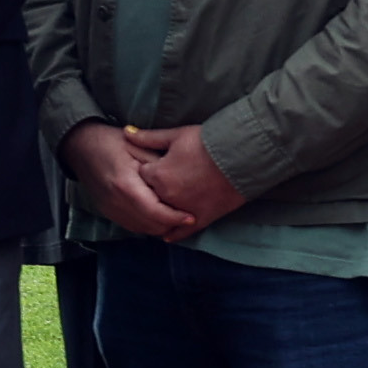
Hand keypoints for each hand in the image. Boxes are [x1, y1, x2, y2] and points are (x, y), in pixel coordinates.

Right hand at [59, 120, 192, 245]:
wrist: (81, 147)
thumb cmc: (112, 142)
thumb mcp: (139, 147)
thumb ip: (159, 167)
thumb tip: (182, 184)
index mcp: (126, 185)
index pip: (155, 212)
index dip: (175, 217)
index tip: (191, 217)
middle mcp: (116, 202)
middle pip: (150, 226)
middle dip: (171, 225)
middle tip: (188, 217)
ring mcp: (110, 210)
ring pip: (142, 230)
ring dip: (160, 227)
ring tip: (176, 217)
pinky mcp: (107, 213)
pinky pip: (132, 226)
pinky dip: (148, 224)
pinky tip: (158, 215)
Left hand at [134, 123, 241, 239]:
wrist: (240, 155)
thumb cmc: (208, 141)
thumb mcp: (176, 136)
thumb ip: (149, 138)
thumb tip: (126, 132)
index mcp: (159, 175)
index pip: (142, 176)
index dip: (147, 170)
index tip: (152, 166)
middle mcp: (167, 196)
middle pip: (150, 197)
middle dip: (150, 191)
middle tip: (154, 187)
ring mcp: (184, 210)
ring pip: (163, 216)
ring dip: (159, 213)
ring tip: (155, 212)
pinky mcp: (201, 218)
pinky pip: (183, 231)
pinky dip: (174, 233)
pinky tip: (166, 235)